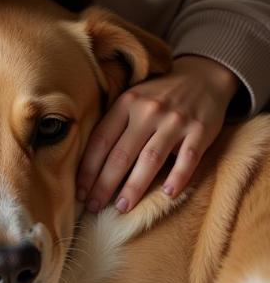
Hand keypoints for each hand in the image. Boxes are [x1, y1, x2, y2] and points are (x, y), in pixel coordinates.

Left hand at [75, 55, 239, 213]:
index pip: (101, 140)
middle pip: (122, 154)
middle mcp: (148, 111)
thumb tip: (89, 166)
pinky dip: (178, 177)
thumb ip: (115, 125)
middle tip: (95, 206)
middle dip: (105, 184)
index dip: (88, 168)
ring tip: (122, 206)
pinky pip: (188, 158)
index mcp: (126, 103)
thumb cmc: (158, 96)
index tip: (80, 191)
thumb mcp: (132, 99)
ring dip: (134, 186)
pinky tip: (167, 194)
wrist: (202, 76)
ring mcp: (175, 121)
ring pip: (150, 159)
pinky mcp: (201, 130)